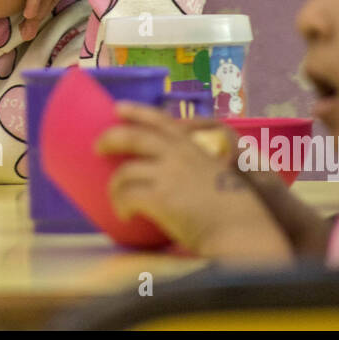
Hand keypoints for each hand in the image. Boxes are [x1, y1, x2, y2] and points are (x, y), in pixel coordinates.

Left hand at [95, 103, 293, 262]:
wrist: (241, 231)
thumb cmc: (236, 212)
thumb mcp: (219, 177)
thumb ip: (199, 171)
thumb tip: (180, 182)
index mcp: (193, 148)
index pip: (160, 120)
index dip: (136, 111)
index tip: (117, 108)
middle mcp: (178, 155)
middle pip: (133, 136)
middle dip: (110, 138)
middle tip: (98, 147)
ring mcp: (168, 175)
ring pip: (124, 172)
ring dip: (115, 187)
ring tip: (116, 199)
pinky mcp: (160, 198)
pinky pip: (127, 197)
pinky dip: (120, 205)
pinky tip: (124, 215)